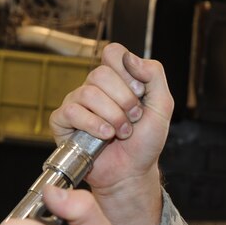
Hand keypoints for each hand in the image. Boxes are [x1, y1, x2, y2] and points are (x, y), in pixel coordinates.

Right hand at [49, 42, 172, 195]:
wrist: (133, 171)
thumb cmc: (145, 142)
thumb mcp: (162, 106)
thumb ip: (154, 75)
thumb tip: (130, 58)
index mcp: (116, 79)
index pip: (112, 53)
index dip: (126, 71)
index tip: (139, 92)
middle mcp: (94, 88)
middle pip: (101, 73)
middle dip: (124, 100)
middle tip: (133, 119)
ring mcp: (76, 103)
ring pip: (89, 93)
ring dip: (112, 116)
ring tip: (122, 132)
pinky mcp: (63, 121)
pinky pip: (72, 111)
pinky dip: (93, 124)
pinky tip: (105, 135)